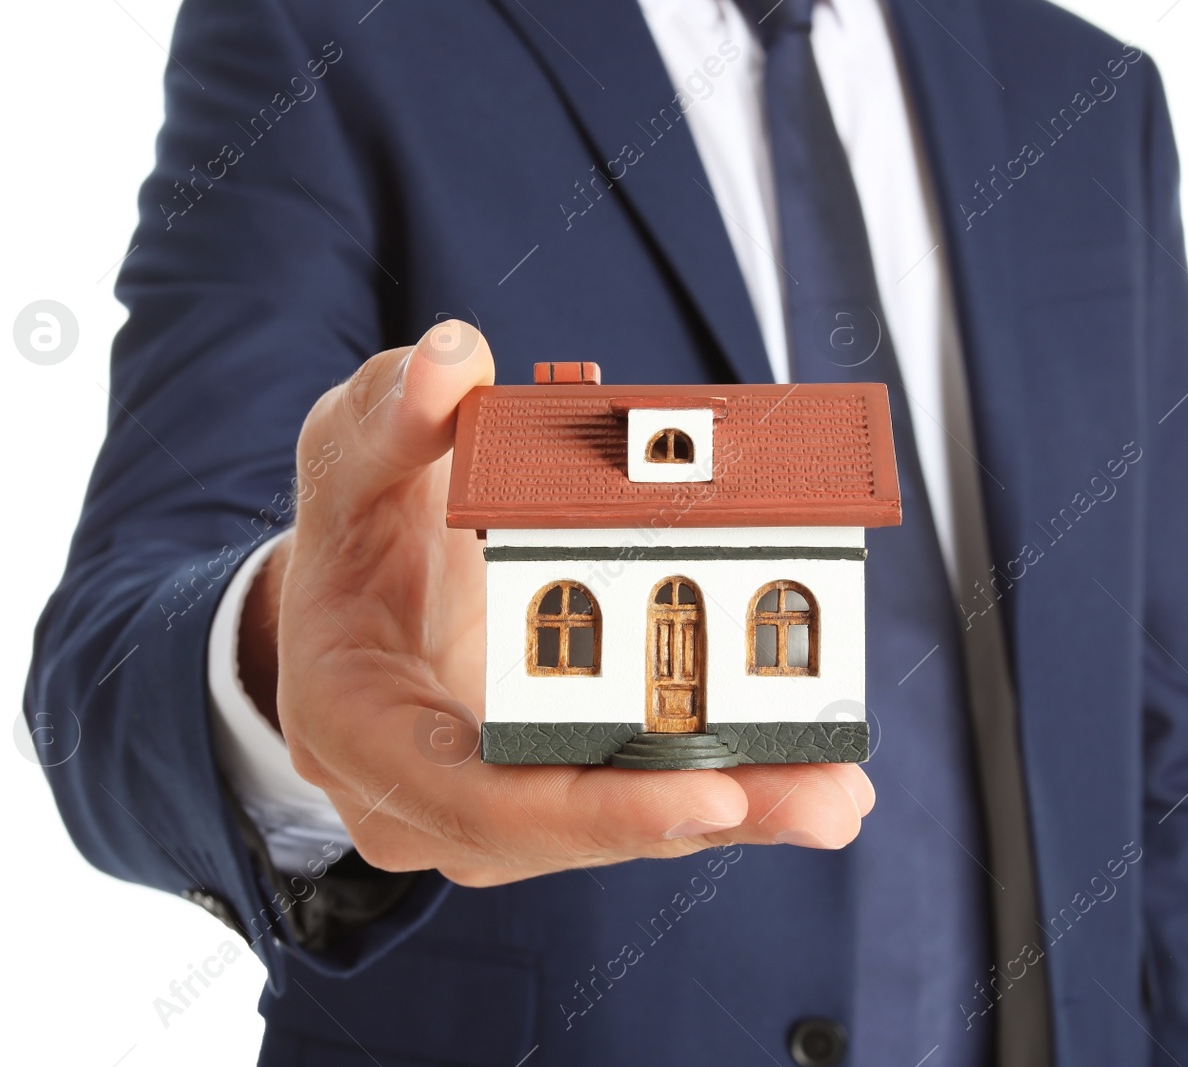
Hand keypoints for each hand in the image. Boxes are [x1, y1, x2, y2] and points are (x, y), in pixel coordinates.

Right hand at [242, 321, 874, 886]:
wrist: (348, 599)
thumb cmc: (350, 531)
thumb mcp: (352, 455)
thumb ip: (396, 413)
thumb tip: (453, 357)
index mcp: (360, 725)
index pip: (474, 795)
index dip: (591, 804)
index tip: (705, 792)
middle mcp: (423, 796)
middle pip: (569, 830)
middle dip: (701, 815)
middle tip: (824, 800)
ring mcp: (486, 807)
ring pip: (615, 830)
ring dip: (735, 814)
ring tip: (839, 795)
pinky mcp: (544, 791)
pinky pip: (631, 800)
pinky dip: (722, 792)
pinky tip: (813, 780)